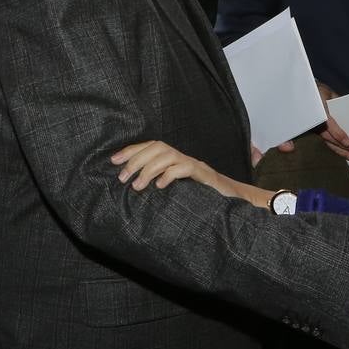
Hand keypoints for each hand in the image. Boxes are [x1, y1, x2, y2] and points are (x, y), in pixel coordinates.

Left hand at [111, 141, 269, 206]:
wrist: (235, 202)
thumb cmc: (204, 200)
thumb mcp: (178, 193)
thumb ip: (162, 187)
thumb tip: (135, 191)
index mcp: (176, 161)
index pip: (151, 146)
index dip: (132, 150)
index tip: (113, 160)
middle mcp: (184, 159)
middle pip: (157, 147)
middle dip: (136, 159)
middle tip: (122, 178)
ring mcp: (195, 165)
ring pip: (168, 155)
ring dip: (148, 169)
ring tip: (136, 186)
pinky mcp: (204, 175)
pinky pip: (185, 168)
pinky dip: (170, 174)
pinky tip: (160, 187)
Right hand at [316, 83, 348, 160]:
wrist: (306, 92)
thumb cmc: (319, 92)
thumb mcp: (330, 94)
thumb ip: (338, 102)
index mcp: (320, 113)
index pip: (331, 128)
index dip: (341, 137)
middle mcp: (316, 123)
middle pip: (330, 138)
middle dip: (342, 148)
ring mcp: (315, 128)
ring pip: (327, 141)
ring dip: (339, 150)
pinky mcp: (315, 130)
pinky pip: (326, 139)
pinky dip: (335, 146)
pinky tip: (343, 151)